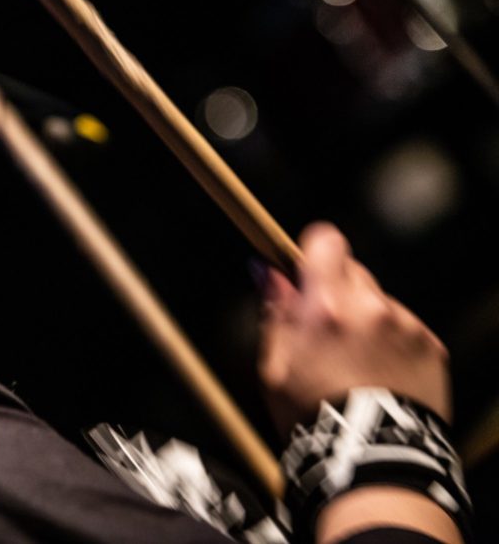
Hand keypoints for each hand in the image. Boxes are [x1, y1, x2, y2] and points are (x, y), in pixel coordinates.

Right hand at [258, 223, 450, 435]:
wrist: (370, 458)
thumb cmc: (315, 415)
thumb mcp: (274, 366)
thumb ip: (275, 312)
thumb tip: (270, 273)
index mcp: (326, 307)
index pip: (326, 242)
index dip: (313, 252)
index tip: (305, 270)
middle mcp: (370, 308)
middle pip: (352, 271)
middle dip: (336, 292)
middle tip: (324, 331)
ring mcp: (404, 326)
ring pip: (378, 302)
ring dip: (365, 320)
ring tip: (353, 363)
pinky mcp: (430, 346)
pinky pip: (405, 329)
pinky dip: (391, 344)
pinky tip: (378, 374)